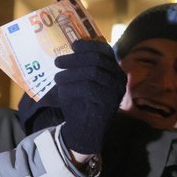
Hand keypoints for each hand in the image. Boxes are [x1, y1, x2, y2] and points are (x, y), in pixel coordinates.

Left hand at [55, 40, 126, 154]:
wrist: (86, 131)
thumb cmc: (82, 104)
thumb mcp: (82, 81)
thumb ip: (82, 67)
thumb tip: (69, 52)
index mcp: (114, 71)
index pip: (105, 51)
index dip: (89, 46)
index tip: (73, 46)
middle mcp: (119, 78)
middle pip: (97, 59)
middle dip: (75, 59)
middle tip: (58, 61)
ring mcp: (116, 90)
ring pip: (92, 72)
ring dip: (71, 73)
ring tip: (57, 77)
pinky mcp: (109, 101)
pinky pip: (88, 87)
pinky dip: (72, 86)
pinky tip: (61, 89)